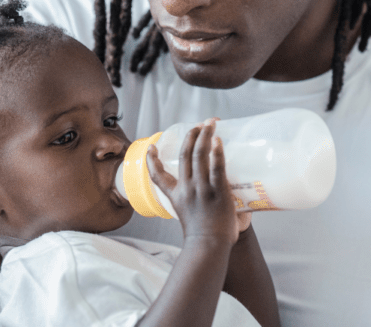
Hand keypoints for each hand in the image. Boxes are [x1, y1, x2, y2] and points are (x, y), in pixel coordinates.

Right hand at [147, 119, 241, 244]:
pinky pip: (216, 166)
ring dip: (204, 135)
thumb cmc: (204, 237)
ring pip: (199, 155)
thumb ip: (197, 203)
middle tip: (198, 125)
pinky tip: (219, 140)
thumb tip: (213, 194)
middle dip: (190, 136)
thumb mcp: (190, 217)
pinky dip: (216, 152)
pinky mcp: (217, 191)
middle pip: (184, 155)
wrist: (209, 247)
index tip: (151, 148)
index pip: (158, 176)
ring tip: (210, 123)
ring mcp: (201, 188)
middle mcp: (186, 188)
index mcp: (176, 196)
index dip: (151, 160)